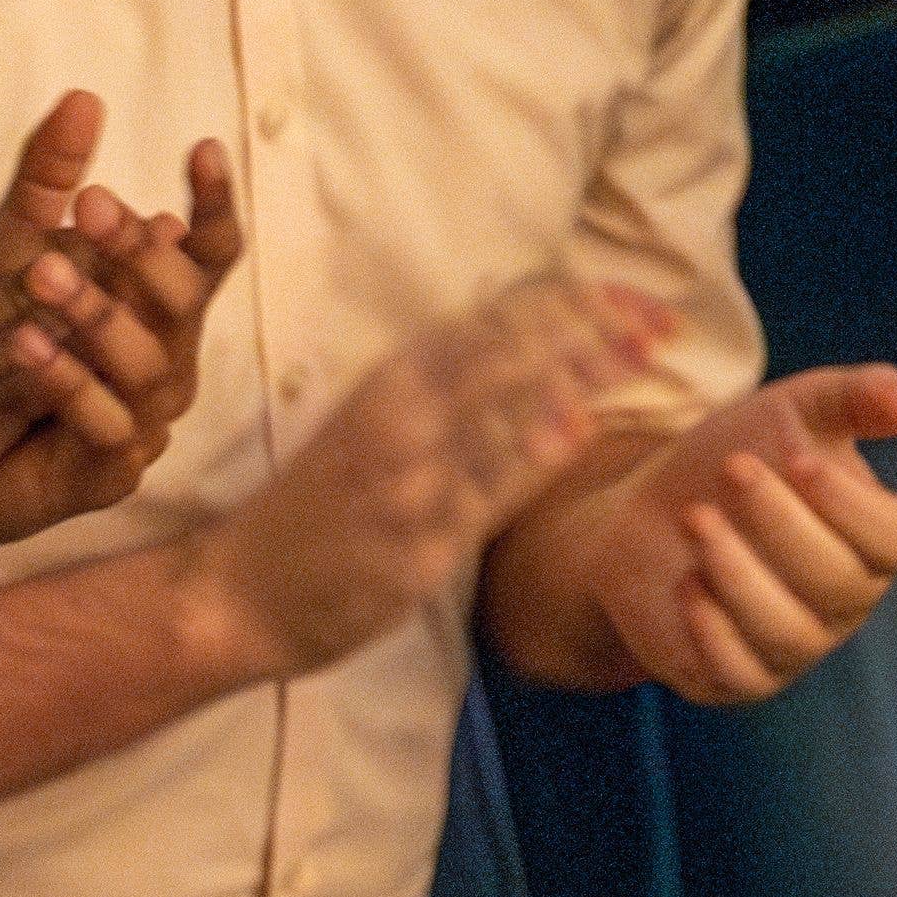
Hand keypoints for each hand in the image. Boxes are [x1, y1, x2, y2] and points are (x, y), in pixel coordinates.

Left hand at [0, 107, 244, 550]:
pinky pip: (105, 427)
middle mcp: (165, 362)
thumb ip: (48, 185)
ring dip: (99, 312)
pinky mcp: (108, 473)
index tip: (200, 147)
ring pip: (146, 362)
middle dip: (140, 251)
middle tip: (93, 203)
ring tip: (42, 272)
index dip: (213, 202)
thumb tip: (82, 96)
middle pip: (181, 301)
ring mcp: (144, 420)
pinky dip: (69, 385)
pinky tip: (24, 347)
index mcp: (157, 309)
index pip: (207, 251)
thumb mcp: (13, 255)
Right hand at [202, 274, 660, 681]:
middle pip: (512, 351)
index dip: (574, 302)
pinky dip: (534, 451)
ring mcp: (409, 482)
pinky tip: (579, 426)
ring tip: (646, 351)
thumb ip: (443, 393)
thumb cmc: (310, 514)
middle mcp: (400, 420)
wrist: (235, 596)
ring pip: (505, 407)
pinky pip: (486, 489)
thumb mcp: (370, 428)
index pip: (499, 320)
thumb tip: (541, 357)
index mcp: (390, 384)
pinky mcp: (418, 545)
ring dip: (583, 373)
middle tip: (661, 321)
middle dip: (595, 328)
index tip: (632, 299)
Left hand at [556, 360, 896, 704]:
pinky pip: (740, 674)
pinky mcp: (735, 678)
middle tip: (732, 468)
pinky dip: (712, 630)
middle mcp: (845, 602)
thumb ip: (852, 397)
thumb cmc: (734, 462)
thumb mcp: (793, 412)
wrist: (643, 513)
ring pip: (787, 630)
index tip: (797, 459)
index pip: (895, 539)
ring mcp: (793, 647)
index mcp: (875, 542)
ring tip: (694, 516)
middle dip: (779, 520)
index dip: (849, 503)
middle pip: (835, 580)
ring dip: (738, 571)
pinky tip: (685, 582)